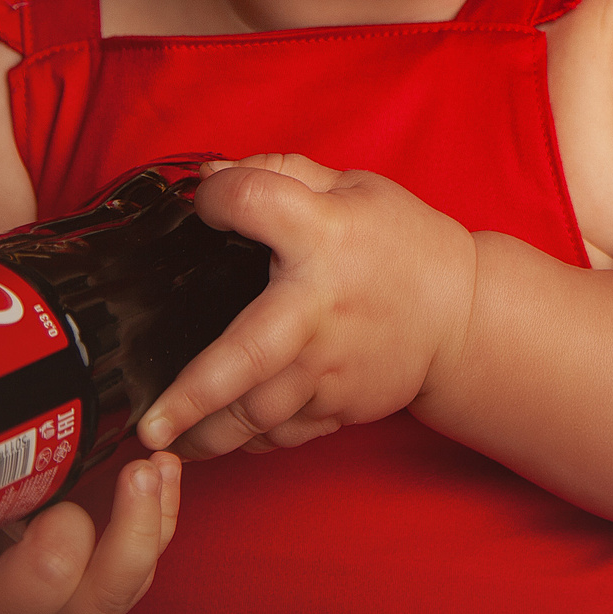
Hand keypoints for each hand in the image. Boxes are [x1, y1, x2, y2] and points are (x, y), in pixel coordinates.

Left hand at [137, 153, 477, 459]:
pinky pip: (282, 433)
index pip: (251, 203)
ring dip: (207, 433)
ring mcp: (330, 367)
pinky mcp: (339, 406)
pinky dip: (250, 439)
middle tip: (148, 427)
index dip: (217, 198)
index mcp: (323, 236)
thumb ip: (279, 173)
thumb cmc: (404, 245)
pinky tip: (224, 433)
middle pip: (246, 358)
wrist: (464, 312)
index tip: (206, 205)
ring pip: (257, 414)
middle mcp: (319, 307)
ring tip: (167, 440)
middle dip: (192, 396)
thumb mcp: (352, 188)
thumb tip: (208, 177)